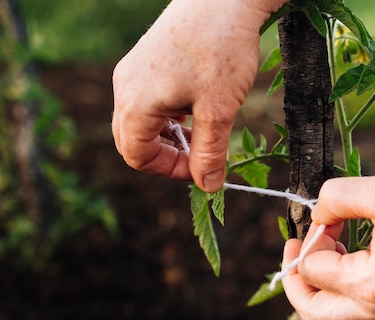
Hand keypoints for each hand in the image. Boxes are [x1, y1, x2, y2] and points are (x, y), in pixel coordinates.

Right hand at [112, 0, 286, 191]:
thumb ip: (210, 153)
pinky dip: (169, 115)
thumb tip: (208, 186)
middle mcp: (125, 87)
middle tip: (201, 156)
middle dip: (167, 155)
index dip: (170, 170)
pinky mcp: (146, 60)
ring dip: (169, 136)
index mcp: (135, 103)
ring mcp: (133, 71)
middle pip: (134, 140)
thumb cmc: (220, 50)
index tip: (203, 169)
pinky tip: (196, 109)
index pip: (138, 156)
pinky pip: (148, 100)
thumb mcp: (219, 110)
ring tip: (203, 132)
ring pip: (141, 120)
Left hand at [281, 172, 374, 319]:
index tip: (328, 213)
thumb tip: (317, 216)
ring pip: (335, 315)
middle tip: (294, 249)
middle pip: (314, 314)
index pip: (313, 269)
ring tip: (327, 246)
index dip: (311, 236)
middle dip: (295, 280)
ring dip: (319, 283)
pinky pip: (358, 308)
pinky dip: (342, 287)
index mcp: (369, 286)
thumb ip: (335, 198)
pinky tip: (350, 254)